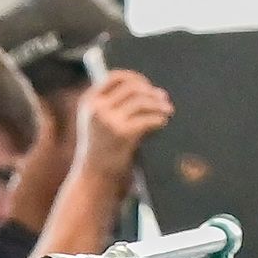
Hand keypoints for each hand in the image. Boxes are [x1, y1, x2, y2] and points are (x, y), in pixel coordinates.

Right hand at [70, 71, 172, 191]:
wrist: (94, 180)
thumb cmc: (100, 152)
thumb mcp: (98, 124)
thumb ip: (111, 105)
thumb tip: (147, 89)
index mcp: (89, 101)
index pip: (115, 77)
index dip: (135, 78)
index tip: (149, 87)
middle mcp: (97, 108)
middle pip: (132, 87)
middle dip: (151, 92)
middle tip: (164, 99)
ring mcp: (108, 120)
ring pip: (141, 101)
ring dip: (158, 104)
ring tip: (168, 110)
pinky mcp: (122, 134)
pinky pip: (147, 119)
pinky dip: (158, 119)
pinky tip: (163, 122)